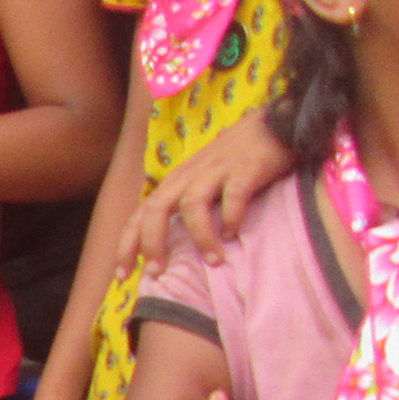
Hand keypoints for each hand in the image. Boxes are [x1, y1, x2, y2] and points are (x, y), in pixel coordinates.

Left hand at [116, 115, 294, 272]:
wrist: (276, 124)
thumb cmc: (235, 160)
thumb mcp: (200, 181)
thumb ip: (184, 205)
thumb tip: (169, 246)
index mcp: (175, 182)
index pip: (140, 214)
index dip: (128, 244)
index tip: (122, 275)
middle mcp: (188, 176)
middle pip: (156, 209)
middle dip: (152, 243)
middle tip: (157, 272)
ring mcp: (216, 170)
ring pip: (192, 205)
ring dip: (200, 237)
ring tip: (213, 262)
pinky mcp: (245, 168)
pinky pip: (233, 195)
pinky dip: (231, 217)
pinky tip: (235, 234)